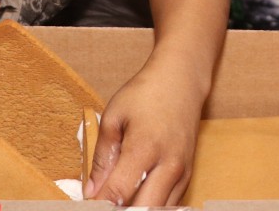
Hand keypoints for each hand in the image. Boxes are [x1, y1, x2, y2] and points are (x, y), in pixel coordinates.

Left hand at [85, 58, 207, 204]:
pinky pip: (169, 204)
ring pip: (158, 210)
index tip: (89, 205)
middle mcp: (168, 165)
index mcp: (144, 147)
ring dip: (136, 208)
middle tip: (103, 204)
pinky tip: (137, 199)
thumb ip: (102, 157)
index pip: (118, 192)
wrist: (181, 80)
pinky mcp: (188, 175)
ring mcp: (182, 172)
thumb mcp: (113, 117)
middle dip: (119, 210)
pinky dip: (151, 205)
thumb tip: (91, 191)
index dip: (99, 205)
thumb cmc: (145, 94)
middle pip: (142, 209)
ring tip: (119, 200)